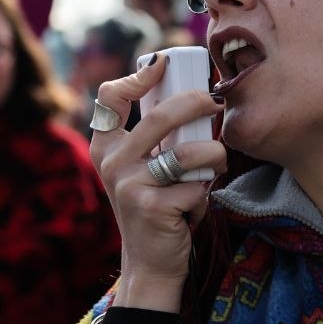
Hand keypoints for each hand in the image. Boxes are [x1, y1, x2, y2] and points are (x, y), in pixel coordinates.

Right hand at [89, 55, 226, 311]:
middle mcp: (112, 163)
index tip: (165, 62)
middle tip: (216, 103)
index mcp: (106, 146)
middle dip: (196, 103)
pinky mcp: (153, 208)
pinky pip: (196, 185)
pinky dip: (205, 194)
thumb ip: (151, 135)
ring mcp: (130, 186)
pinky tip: (195, 206)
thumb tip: (192, 90)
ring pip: (188, 153)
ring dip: (215, 155)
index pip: (109, 97)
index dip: (138, 75)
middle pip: (159, 116)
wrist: (150, 260)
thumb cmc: (154, 202)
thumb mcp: (140, 166)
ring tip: (216, 164)